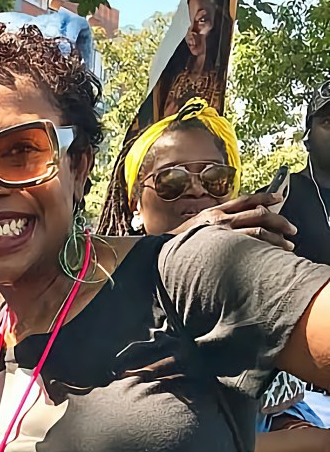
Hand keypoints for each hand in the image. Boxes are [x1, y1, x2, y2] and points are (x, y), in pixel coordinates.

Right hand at [181, 192, 297, 248]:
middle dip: (279, 220)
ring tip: (288, 245)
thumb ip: (213, 225)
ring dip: (276, 237)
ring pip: (258, 230)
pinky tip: (271, 254)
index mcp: (215, 212)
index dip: (265, 196)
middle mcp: (220, 218)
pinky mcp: (221, 246)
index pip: (245, 199)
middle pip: (258, 213)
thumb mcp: (195, 228)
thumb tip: (230, 228)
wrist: (159, 253)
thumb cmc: (176, 245)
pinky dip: (264, 247)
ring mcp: (221, 232)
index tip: (279, 197)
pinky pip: (249, 244)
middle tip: (292, 229)